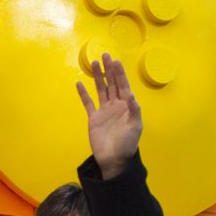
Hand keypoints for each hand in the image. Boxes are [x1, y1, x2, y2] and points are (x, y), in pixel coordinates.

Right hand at [74, 52, 142, 178]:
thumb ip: (134, 111)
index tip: (115, 61)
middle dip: (108, 69)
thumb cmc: (127, 144)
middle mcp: (115, 105)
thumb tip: (131, 96)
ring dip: (97, 76)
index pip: (123, 85)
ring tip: (93, 63)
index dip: (119, 73)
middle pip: (111, 83)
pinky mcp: (94, 118)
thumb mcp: (135, 127)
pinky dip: (84, 94)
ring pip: (100, 89)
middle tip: (104, 55)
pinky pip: (88, 103)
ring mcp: (104, 110)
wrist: (114, 160)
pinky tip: (79, 83)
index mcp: (126, 105)